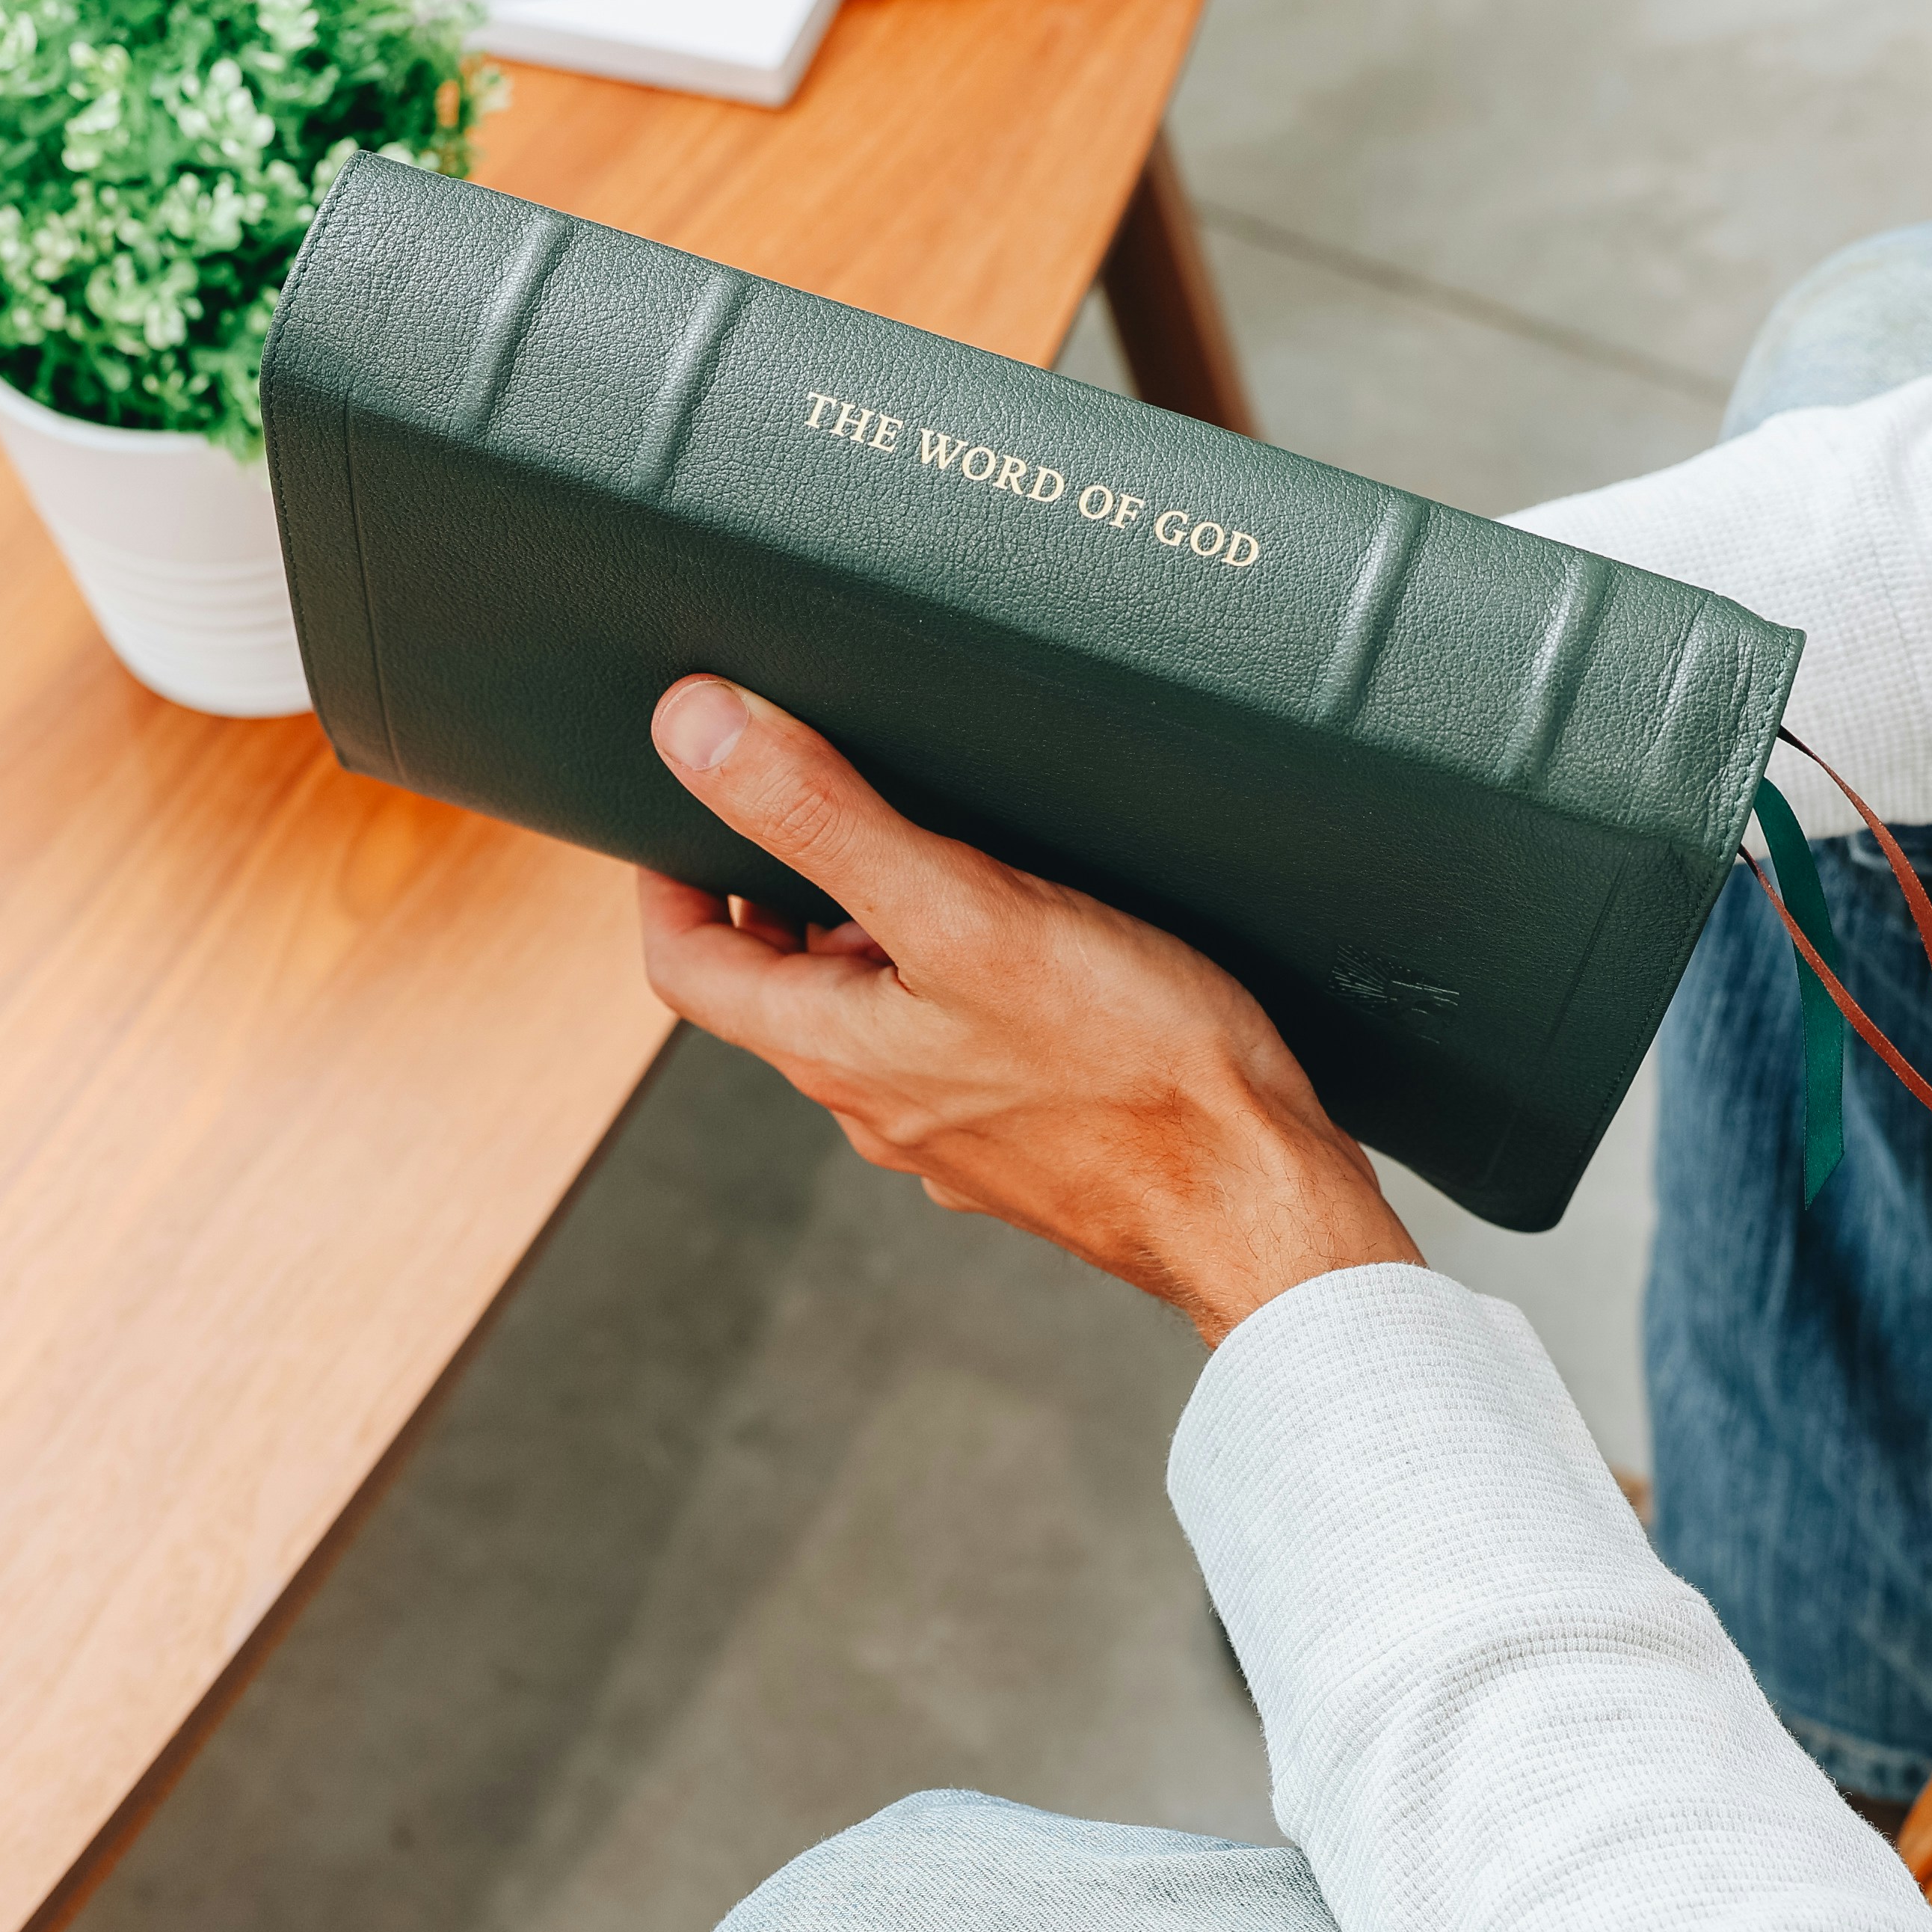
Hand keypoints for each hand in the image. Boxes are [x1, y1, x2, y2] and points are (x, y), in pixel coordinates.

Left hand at [636, 675, 1420, 1345]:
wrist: (1260, 1201)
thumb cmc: (1134, 1069)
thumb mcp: (966, 909)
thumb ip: (825, 819)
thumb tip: (694, 729)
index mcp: (833, 1052)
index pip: (689, 965)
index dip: (671, 878)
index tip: (686, 810)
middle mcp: (877, 1105)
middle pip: (784, 989)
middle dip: (792, 895)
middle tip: (840, 808)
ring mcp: (953, 1134)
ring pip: (879, 1018)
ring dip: (888, 940)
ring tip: (962, 865)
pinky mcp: (1030, 1143)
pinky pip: (963, 1050)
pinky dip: (968, 989)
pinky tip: (1048, 952)